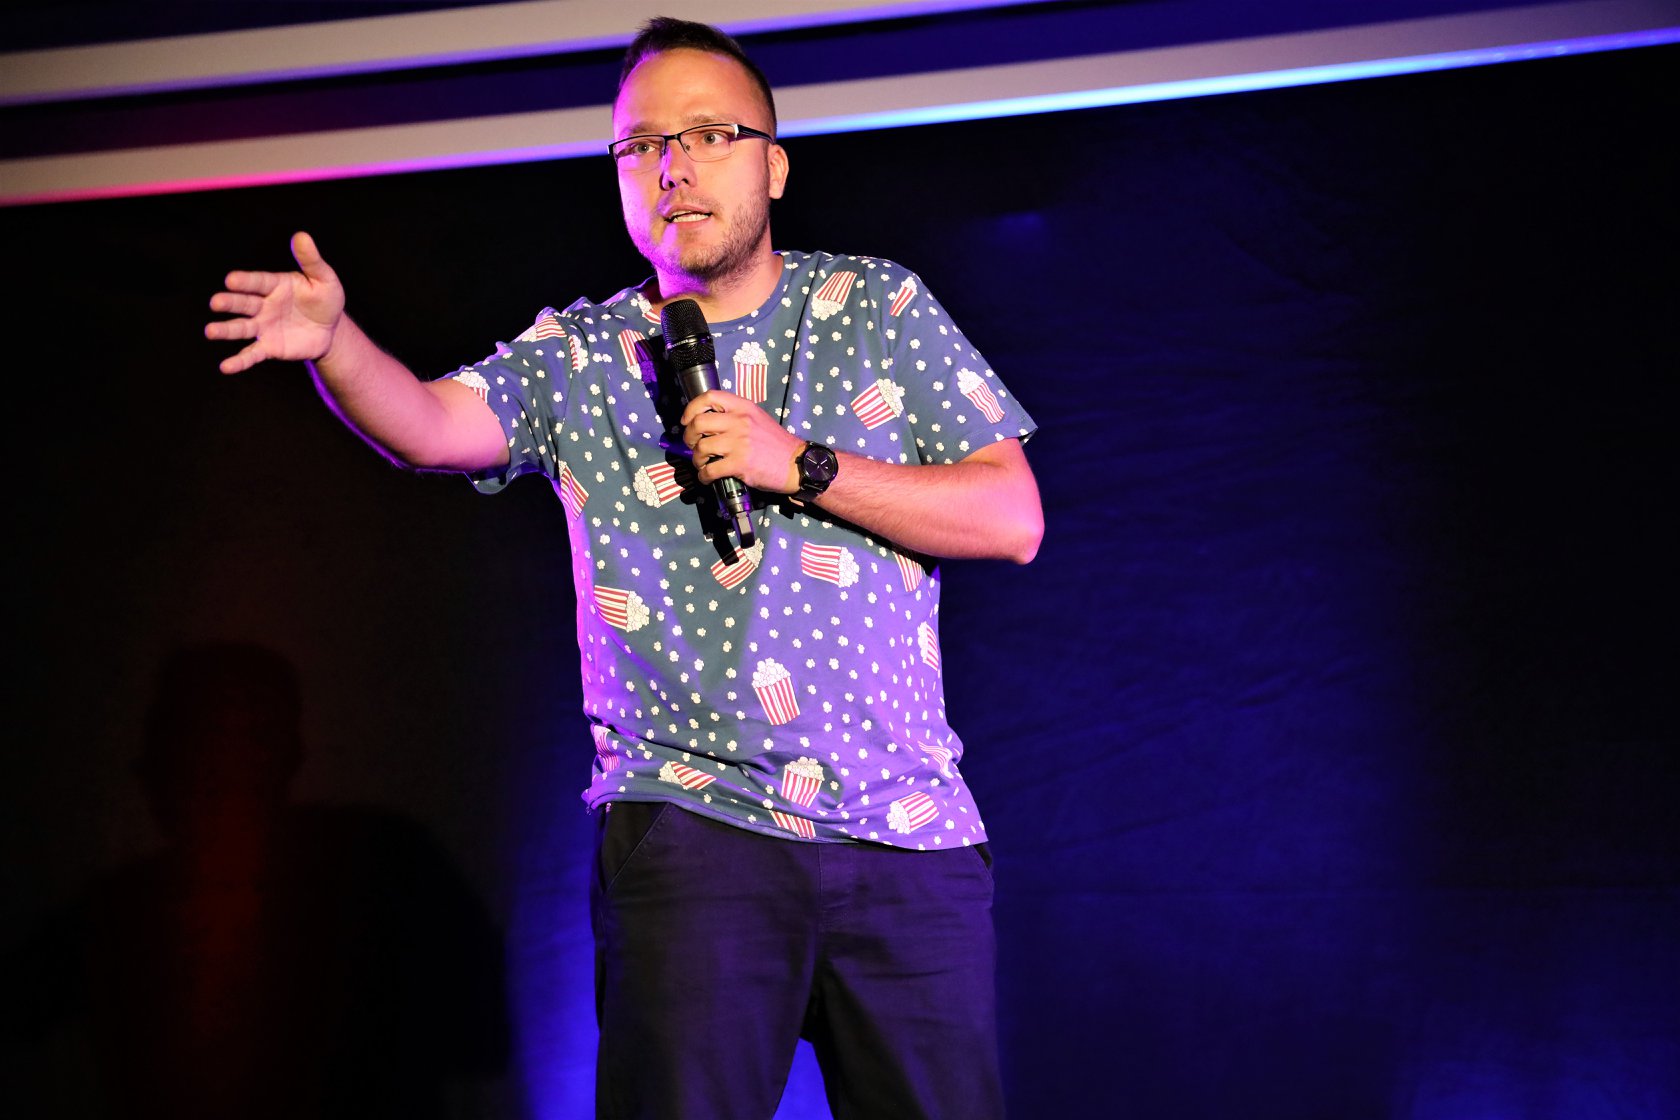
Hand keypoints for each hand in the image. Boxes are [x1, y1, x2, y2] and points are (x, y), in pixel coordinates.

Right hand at [205, 231, 344, 373]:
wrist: (331, 330)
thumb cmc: (325, 299)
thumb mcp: (324, 279)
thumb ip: (311, 261)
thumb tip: (301, 236)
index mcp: (275, 285)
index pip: (258, 282)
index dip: (245, 282)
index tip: (231, 280)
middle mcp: (264, 305)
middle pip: (244, 303)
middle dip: (230, 303)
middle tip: (215, 303)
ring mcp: (264, 326)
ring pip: (241, 328)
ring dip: (226, 330)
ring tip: (210, 332)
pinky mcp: (269, 347)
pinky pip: (252, 354)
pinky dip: (239, 361)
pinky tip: (226, 367)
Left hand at [679, 389, 804, 493]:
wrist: (797, 464)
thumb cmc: (776, 444)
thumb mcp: (757, 419)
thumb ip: (735, 417)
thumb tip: (707, 424)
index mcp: (744, 407)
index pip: (710, 396)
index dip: (691, 408)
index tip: (687, 421)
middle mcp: (740, 421)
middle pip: (698, 422)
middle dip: (689, 436)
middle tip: (694, 445)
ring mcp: (739, 442)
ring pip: (701, 447)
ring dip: (697, 459)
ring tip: (703, 464)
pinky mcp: (739, 463)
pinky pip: (710, 470)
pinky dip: (704, 476)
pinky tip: (708, 477)